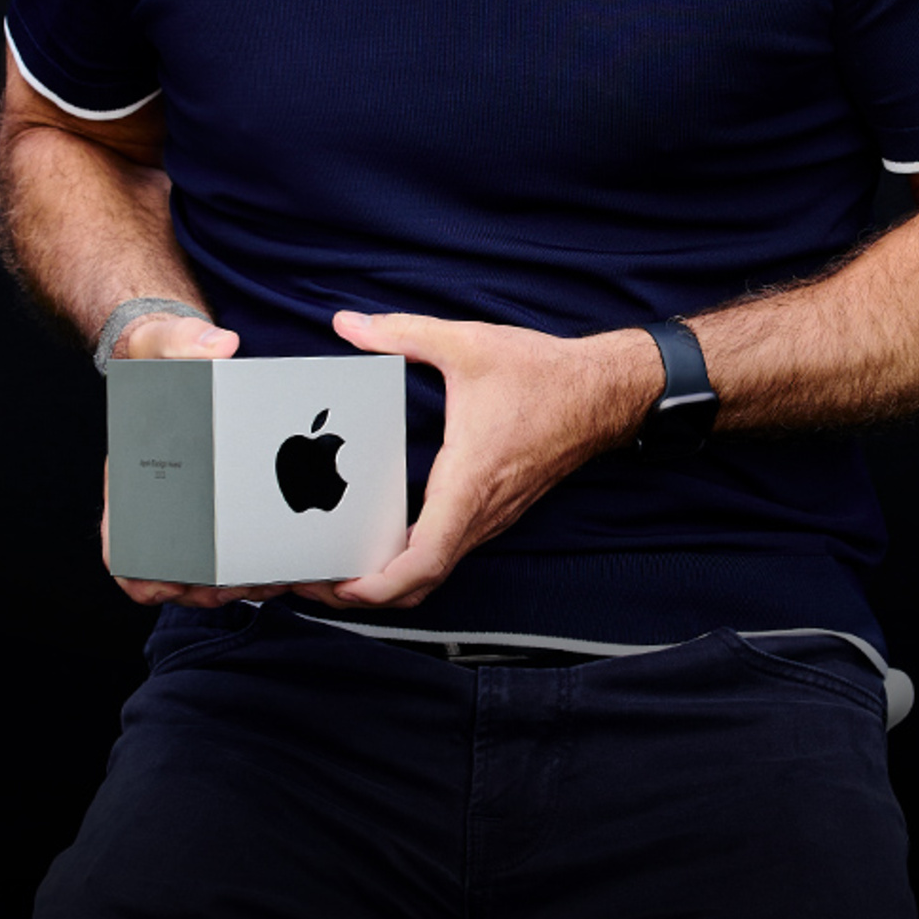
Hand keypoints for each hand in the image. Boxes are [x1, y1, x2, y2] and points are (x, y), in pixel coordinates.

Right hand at [102, 311, 275, 608]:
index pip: (123, 553)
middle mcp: (163, 504)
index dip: (144, 578)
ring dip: (243, 581)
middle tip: (248, 581)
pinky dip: (264, 559)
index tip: (172, 584)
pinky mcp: (235, 501)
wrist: (187, 353)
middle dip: (211, 587)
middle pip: (178, 574)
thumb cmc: (165, 355)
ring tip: (277, 575)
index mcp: (132, 481)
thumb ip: (184, 341)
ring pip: (215, 571)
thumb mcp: (166, 342)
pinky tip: (293, 556)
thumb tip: (220, 346)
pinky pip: (245, 545)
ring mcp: (199, 510)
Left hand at [320, 309, 662, 610]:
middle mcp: (481, 511)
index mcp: (469, 481)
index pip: (424, 560)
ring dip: (386, 581)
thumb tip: (349, 324)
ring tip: (336, 566)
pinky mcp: (495, 510)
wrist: (604, 392)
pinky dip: (410, 563)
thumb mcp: (468, 343)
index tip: (339, 586)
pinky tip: (381, 540)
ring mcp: (491, 516)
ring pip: (435, 572)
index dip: (378, 586)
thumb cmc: (545, 375)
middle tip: (313, 580)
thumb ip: (403, 333)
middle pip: (421, 582)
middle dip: (364, 594)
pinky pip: (448, 551)